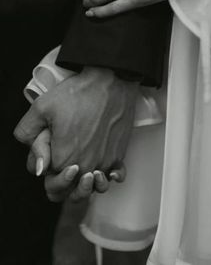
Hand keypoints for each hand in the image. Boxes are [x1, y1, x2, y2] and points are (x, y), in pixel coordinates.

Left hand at [14, 67, 136, 199]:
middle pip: (72, 192)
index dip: (47, 170)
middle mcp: (87, 166)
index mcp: (65, 159)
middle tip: (65, 161)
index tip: (51, 151)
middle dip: (65, 182)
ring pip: (94, 188)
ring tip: (85, 168)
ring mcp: (106, 161)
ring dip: (88, 183)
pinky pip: (115, 176)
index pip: (51, 184)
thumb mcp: (41, 107)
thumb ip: (28, 135)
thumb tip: (38, 164)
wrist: (111, 81)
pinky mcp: (119, 153)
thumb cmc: (79, 93)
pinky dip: (110, 175)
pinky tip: (105, 168)